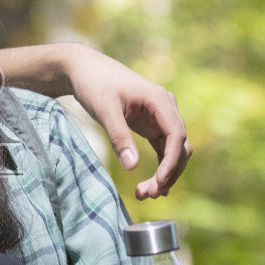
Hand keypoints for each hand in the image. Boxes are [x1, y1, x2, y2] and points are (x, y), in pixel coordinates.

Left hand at [65, 47, 190, 199]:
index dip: (171, 163)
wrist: (84, 69)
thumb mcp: (105, 110)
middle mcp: (167, 107)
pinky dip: (160, 167)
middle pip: (180, 146)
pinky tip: (151, 185)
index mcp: (160, 100)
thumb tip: (132, 167)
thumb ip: (119, 137)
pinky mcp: (152, 123)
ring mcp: (161, 116)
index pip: (176, 136)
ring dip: (165, 173)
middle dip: (169, 173)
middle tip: (148, 195)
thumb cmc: (94, 84)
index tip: (159, 183)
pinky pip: (163, 149)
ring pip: (174, 150)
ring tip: (146, 194)